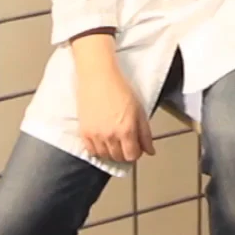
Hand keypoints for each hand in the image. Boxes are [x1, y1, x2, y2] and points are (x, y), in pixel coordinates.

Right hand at [73, 47, 154, 163]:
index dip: (136, 153)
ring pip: (105, 156)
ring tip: (114, 142)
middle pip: (119, 158)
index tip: (136, 147)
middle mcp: (110, 135)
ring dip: (112, 153)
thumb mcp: (139, 110)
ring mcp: (96, 135)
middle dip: (125, 153)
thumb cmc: (119, 89)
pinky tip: (103, 141)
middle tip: (126, 143)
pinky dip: (98, 150)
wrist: (98, 77)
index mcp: (126, 130)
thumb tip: (150, 151)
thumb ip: (145, 133)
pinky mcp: (84, 132)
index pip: (132, 155)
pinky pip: (91, 151)